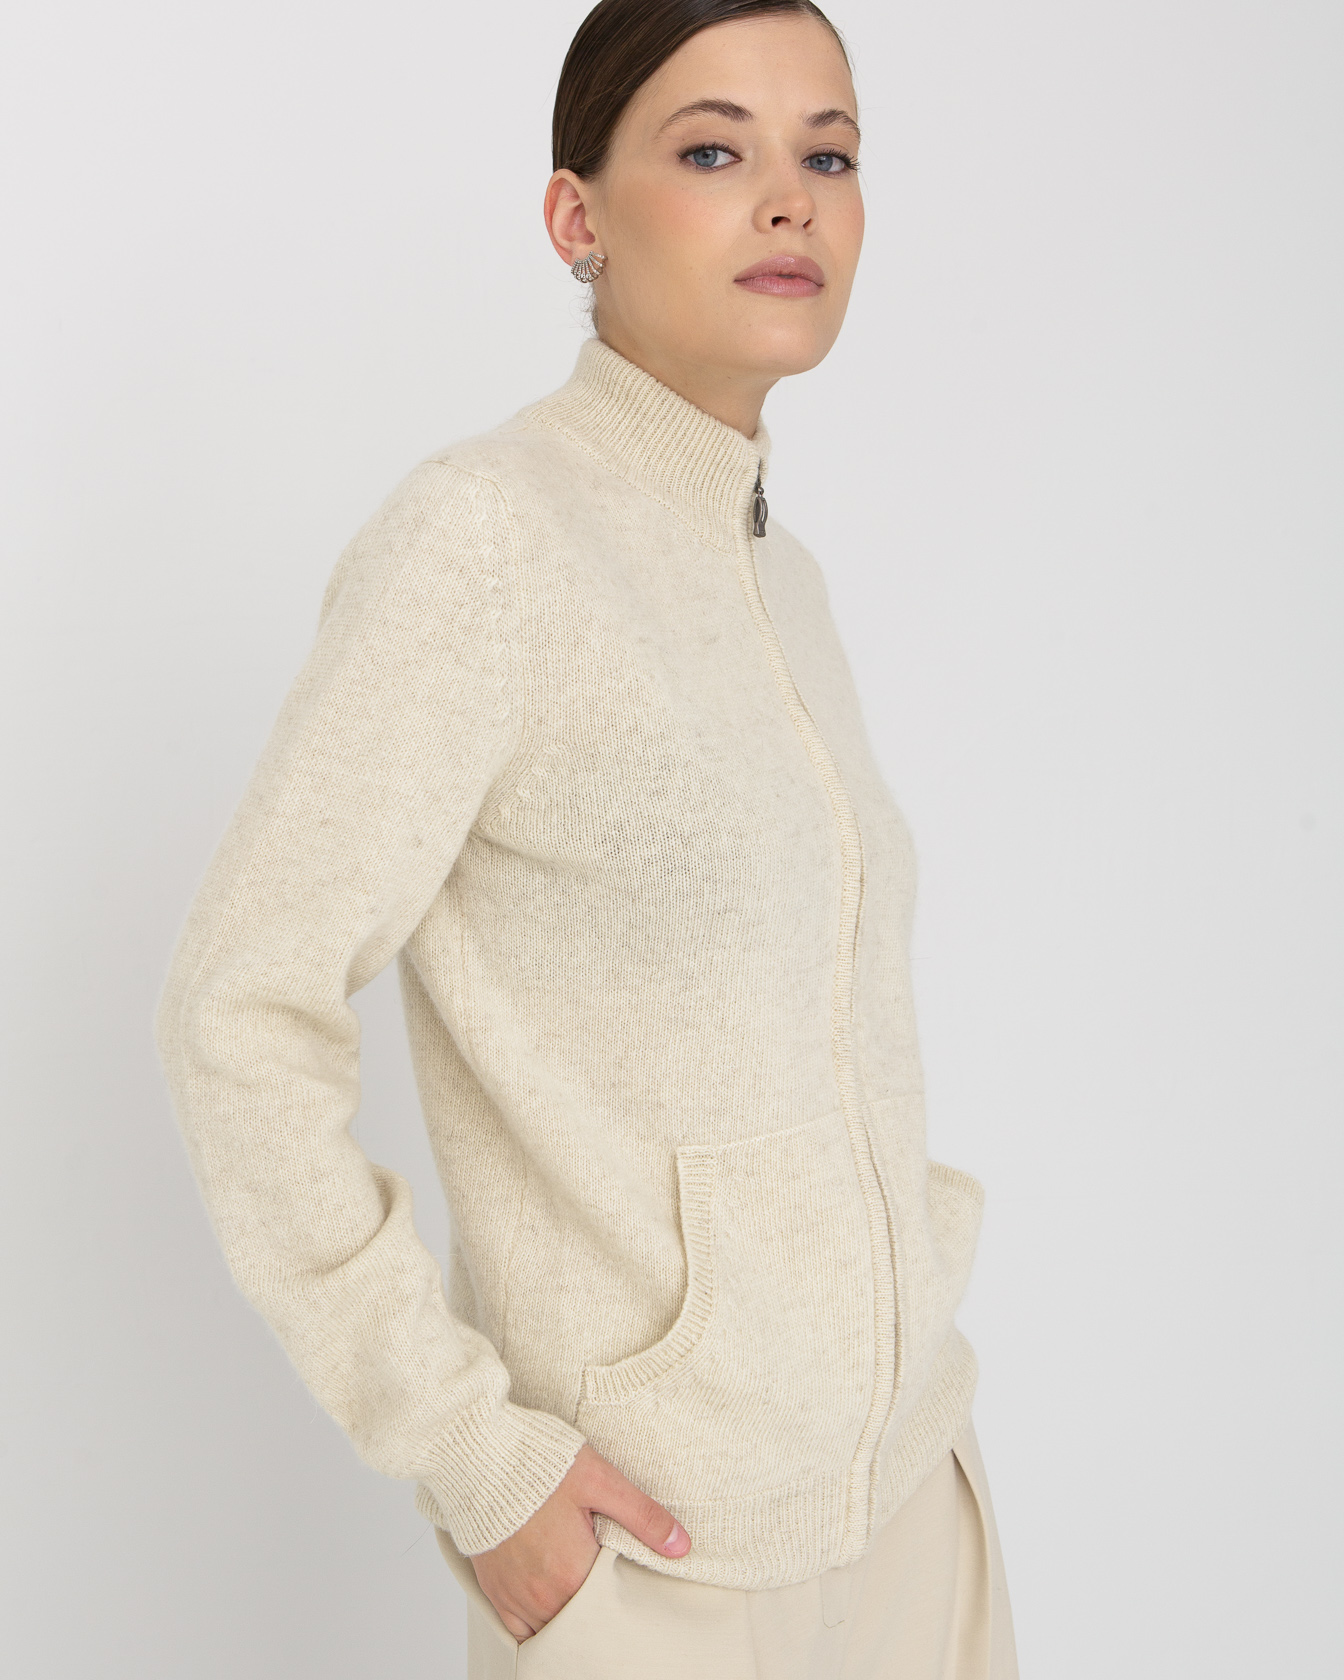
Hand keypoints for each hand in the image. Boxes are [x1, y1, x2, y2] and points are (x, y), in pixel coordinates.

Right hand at [469, 1444, 689, 1640]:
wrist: (479, 1455)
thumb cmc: (539, 1463)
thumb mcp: (600, 1479)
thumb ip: (642, 1516)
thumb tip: (681, 1545)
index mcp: (573, 1573)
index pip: (613, 1602)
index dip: (625, 1587)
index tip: (627, 1568)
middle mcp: (543, 1596)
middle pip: (584, 1620)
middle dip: (600, 1604)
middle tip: (605, 1573)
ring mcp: (516, 1598)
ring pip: (554, 1628)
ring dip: (571, 1614)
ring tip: (582, 1585)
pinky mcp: (495, 1591)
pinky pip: (521, 1631)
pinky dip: (538, 1625)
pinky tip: (551, 1604)